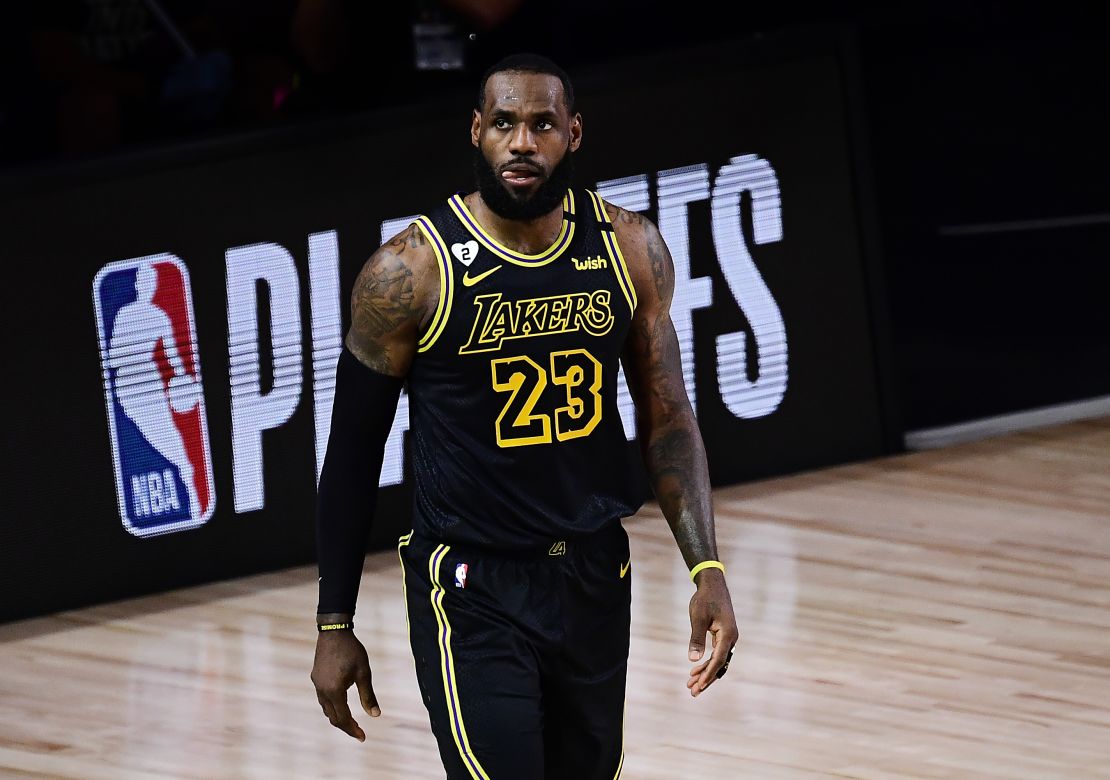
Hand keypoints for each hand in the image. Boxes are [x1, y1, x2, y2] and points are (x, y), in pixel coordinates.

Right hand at [310, 629, 379, 740]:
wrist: (334, 632)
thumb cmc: (352, 651)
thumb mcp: (364, 673)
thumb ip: (368, 695)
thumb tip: (375, 715)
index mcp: (334, 691)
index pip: (343, 718)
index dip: (353, 729)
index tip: (363, 737)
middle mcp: (322, 691)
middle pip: (333, 717)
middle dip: (346, 726)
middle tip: (359, 732)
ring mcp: (317, 685)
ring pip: (326, 709)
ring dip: (338, 717)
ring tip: (351, 721)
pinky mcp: (316, 678)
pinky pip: (323, 699)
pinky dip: (332, 706)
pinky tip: (341, 703)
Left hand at [686, 569, 738, 696]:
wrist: (713, 585)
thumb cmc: (705, 599)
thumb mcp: (698, 617)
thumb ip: (696, 638)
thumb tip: (693, 660)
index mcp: (728, 634)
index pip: (718, 660)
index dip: (708, 674)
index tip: (699, 686)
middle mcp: (731, 638)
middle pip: (720, 665)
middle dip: (706, 679)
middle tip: (693, 692)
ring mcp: (729, 638)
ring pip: (719, 661)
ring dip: (706, 673)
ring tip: (691, 685)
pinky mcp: (724, 636)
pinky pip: (717, 654)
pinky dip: (707, 663)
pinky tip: (696, 671)